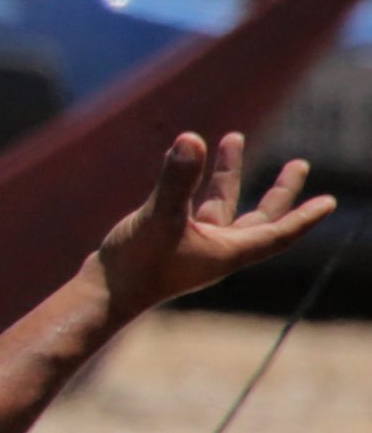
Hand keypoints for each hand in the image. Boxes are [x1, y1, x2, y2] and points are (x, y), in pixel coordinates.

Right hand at [95, 131, 333, 316]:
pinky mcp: (169, 241)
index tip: (329, 202)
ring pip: (224, 207)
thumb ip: (176, 179)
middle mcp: (217, 249)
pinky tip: (183, 162)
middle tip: (299, 165)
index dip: (305, 217)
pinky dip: (197, 184)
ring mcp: (194, 246)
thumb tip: (191, 138)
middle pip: (260, 218)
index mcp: (228, 251)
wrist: (102, 293)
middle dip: (280, 191)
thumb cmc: (136, 265)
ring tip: (232, 139)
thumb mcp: (159, 217)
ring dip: (229, 175)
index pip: (279, 233)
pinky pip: (195, 208)